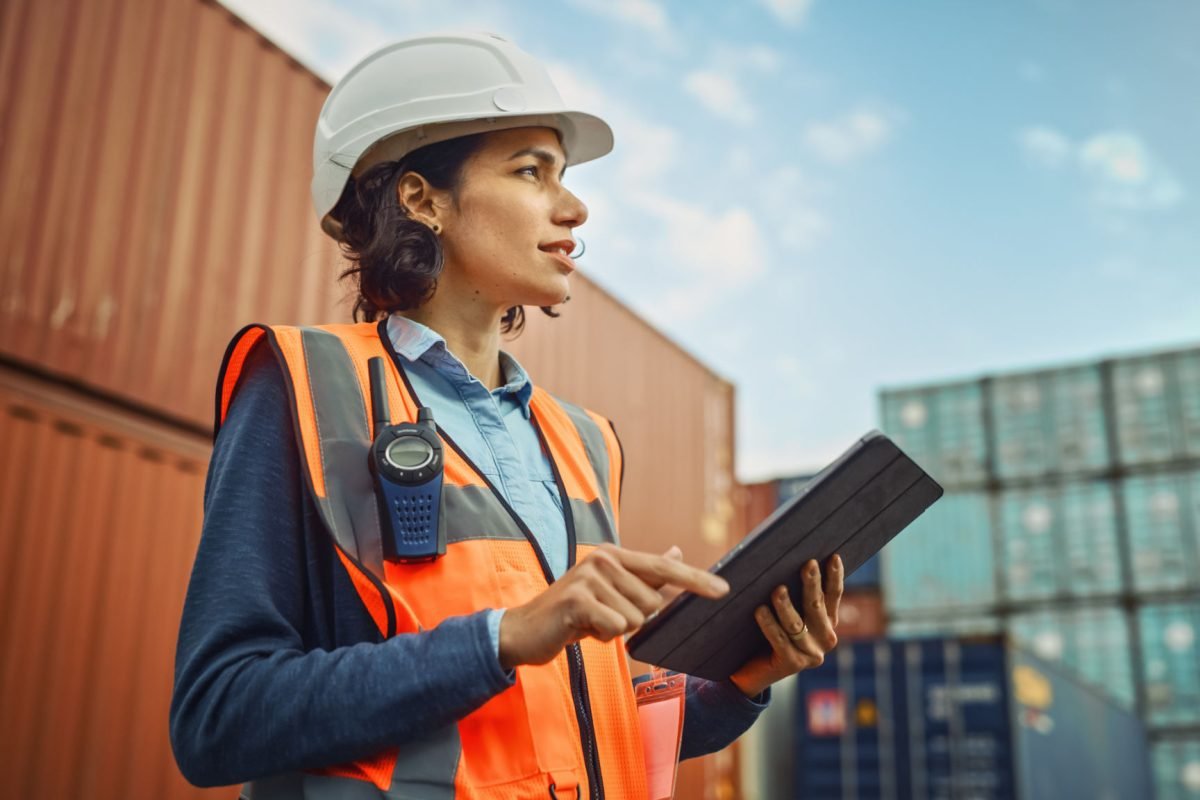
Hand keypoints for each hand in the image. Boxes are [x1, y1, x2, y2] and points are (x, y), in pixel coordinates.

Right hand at [498, 544, 728, 668]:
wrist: (524, 630)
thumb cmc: (573, 613)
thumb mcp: (610, 591)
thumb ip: (644, 573)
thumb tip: (677, 551)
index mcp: (615, 556)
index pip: (664, 567)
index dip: (696, 579)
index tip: (724, 590)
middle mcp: (604, 559)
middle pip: (652, 603)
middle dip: (633, 619)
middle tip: (602, 617)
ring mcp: (589, 577)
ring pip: (635, 618)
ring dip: (615, 630)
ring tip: (590, 622)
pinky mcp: (578, 600)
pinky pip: (615, 627)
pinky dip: (602, 637)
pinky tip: (581, 630)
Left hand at [729, 555, 843, 697]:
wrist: (752, 670)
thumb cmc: (768, 631)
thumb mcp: (785, 610)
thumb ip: (792, 592)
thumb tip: (785, 559)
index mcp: (827, 621)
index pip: (833, 595)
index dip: (835, 576)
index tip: (833, 556)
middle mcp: (826, 638)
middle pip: (816, 606)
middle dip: (812, 584)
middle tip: (808, 564)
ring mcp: (811, 654)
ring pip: (797, 624)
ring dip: (786, 606)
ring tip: (777, 590)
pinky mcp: (793, 664)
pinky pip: (780, 640)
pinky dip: (769, 625)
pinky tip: (760, 611)